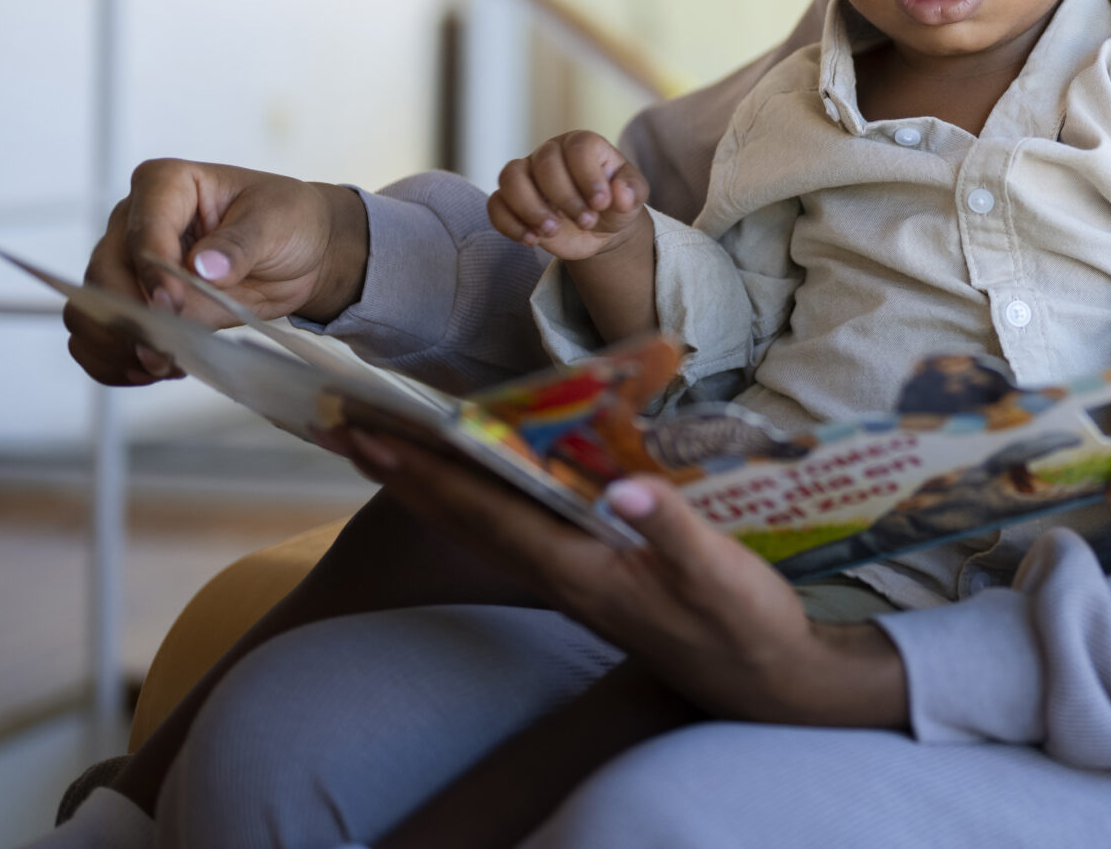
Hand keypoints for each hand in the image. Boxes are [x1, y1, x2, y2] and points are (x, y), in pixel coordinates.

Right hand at [70, 161, 366, 386]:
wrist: (299, 251)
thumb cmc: (285, 220)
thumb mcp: (276, 222)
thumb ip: (239, 245)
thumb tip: (203, 267)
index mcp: (165, 185)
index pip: (142, 232)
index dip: (152, 273)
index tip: (173, 304)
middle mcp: (132, 223)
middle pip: (103, 276)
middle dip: (130, 319)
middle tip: (166, 351)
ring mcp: (126, 265)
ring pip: (90, 311)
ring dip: (118, 347)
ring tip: (164, 365)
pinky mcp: (132, 303)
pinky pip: (99, 338)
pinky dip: (116, 362)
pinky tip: (155, 370)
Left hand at [343, 428, 907, 728]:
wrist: (766, 682)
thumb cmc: (744, 624)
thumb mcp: (718, 571)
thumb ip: (670, 527)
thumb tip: (621, 483)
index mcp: (579, 567)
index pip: (485, 510)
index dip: (426, 471)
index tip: (370, 433)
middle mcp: (560, 576)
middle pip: (463, 519)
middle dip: (404, 474)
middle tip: (344, 428)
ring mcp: (572, 581)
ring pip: (481, 528)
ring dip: (431, 488)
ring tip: (390, 452)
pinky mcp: (590, 581)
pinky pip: (513, 533)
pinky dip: (478, 502)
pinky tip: (477, 488)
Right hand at [489, 131, 650, 262]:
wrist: (596, 228)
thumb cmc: (614, 205)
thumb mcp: (632, 200)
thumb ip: (632, 192)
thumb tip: (620, 193)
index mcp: (583, 145)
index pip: (577, 148)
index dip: (588, 176)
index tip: (601, 204)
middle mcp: (551, 152)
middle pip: (543, 162)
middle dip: (564, 198)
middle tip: (586, 222)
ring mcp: (526, 174)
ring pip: (510, 177)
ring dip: (529, 208)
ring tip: (552, 231)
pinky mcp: (510, 199)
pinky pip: (495, 204)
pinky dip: (510, 224)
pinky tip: (532, 240)